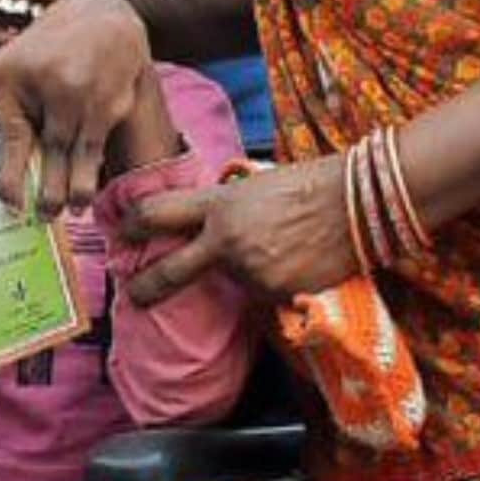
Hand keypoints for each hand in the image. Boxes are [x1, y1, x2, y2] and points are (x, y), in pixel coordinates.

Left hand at [0, 0, 152, 215]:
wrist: (102, 16)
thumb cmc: (49, 50)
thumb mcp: (14, 66)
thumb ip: (5, 110)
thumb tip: (2, 171)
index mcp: (9, 74)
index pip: (10, 133)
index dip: (10, 174)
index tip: (11, 203)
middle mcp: (44, 81)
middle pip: (46, 149)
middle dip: (46, 191)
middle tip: (42, 217)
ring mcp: (80, 91)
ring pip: (74, 154)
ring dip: (72, 189)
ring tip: (66, 211)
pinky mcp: (108, 101)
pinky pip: (95, 147)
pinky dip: (90, 173)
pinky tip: (87, 192)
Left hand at [123, 155, 354, 304]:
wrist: (356, 203)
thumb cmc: (310, 184)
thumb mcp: (255, 186)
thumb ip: (225, 208)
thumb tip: (208, 229)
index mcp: (218, 204)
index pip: (159, 214)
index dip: (134, 225)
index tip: (123, 233)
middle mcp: (225, 241)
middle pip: (170, 272)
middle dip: (145, 287)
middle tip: (133, 296)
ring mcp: (250, 272)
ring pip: (234, 282)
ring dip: (247, 272)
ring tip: (282, 248)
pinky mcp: (274, 294)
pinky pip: (264, 295)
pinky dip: (274, 284)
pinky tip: (298, 263)